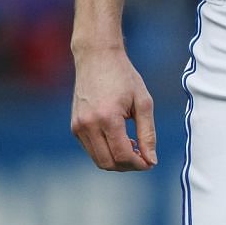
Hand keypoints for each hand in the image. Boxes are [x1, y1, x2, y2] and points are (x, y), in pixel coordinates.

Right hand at [70, 44, 156, 170]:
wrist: (97, 59)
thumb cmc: (124, 77)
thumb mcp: (143, 103)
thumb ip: (147, 133)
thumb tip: (151, 160)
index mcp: (107, 118)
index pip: (122, 155)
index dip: (138, 164)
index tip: (151, 163)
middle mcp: (88, 126)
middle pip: (108, 162)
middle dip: (128, 166)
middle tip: (144, 158)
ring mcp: (78, 127)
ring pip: (98, 159)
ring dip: (117, 160)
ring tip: (134, 147)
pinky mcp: (74, 127)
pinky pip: (91, 149)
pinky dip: (106, 152)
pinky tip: (121, 140)